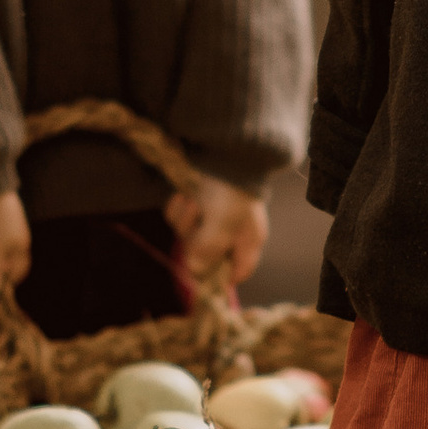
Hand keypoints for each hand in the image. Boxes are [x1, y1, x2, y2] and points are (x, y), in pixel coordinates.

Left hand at [167, 175, 268, 290]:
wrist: (222, 150)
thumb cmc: (231, 190)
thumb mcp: (223, 224)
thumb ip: (209, 250)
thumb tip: (194, 271)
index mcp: (249, 240)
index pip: (238, 273)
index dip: (220, 278)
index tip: (202, 277)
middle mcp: (231, 232)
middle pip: (206, 255)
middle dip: (196, 239)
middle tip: (200, 223)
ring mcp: (211, 216)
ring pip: (188, 234)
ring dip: (186, 219)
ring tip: (195, 200)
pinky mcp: (194, 202)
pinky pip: (178, 217)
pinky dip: (178, 206)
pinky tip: (186, 194)